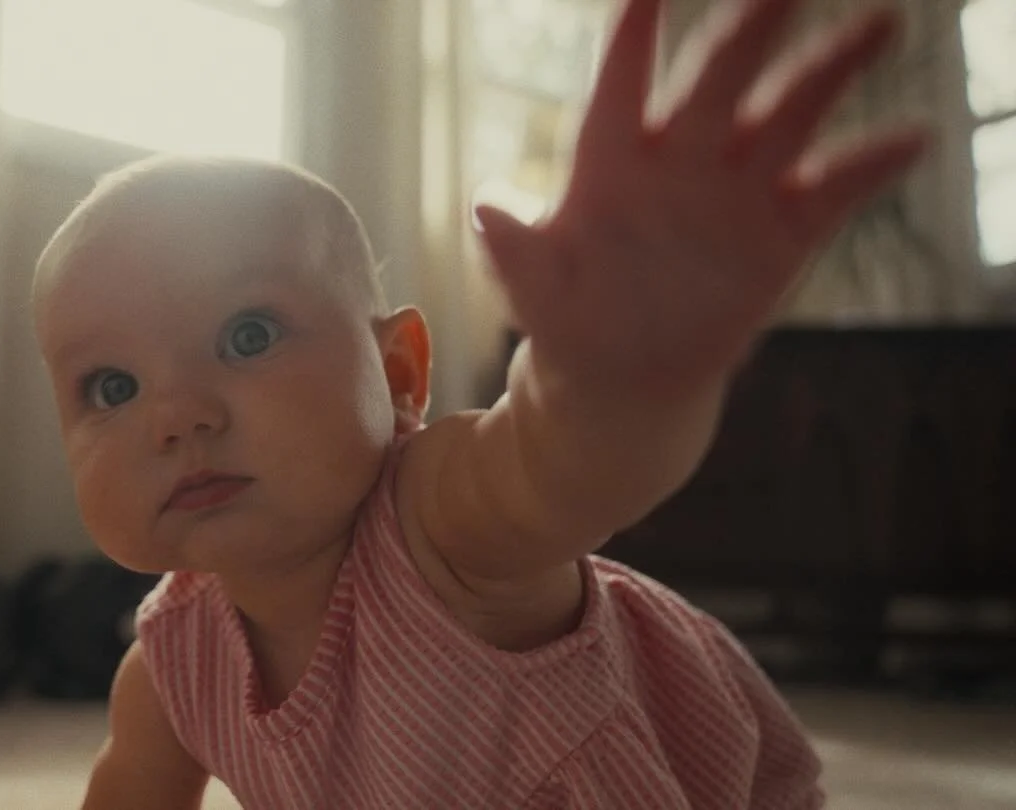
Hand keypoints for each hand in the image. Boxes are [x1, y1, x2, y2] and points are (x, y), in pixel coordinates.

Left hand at [476, 0, 928, 400]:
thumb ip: (514, 252)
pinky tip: (912, 139)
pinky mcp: (782, 232)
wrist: (624, 375)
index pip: (621, 82)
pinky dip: (870, 165)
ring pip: (786, 114)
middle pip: (718, 79)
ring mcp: (735, 190)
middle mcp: (679, 158)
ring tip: (877, 27)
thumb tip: (483, 211)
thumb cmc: (568, 320)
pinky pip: (832, 189)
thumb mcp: (534, 292)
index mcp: (609, 161)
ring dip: (829, 71)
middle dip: (749, 31)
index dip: (632, 35)